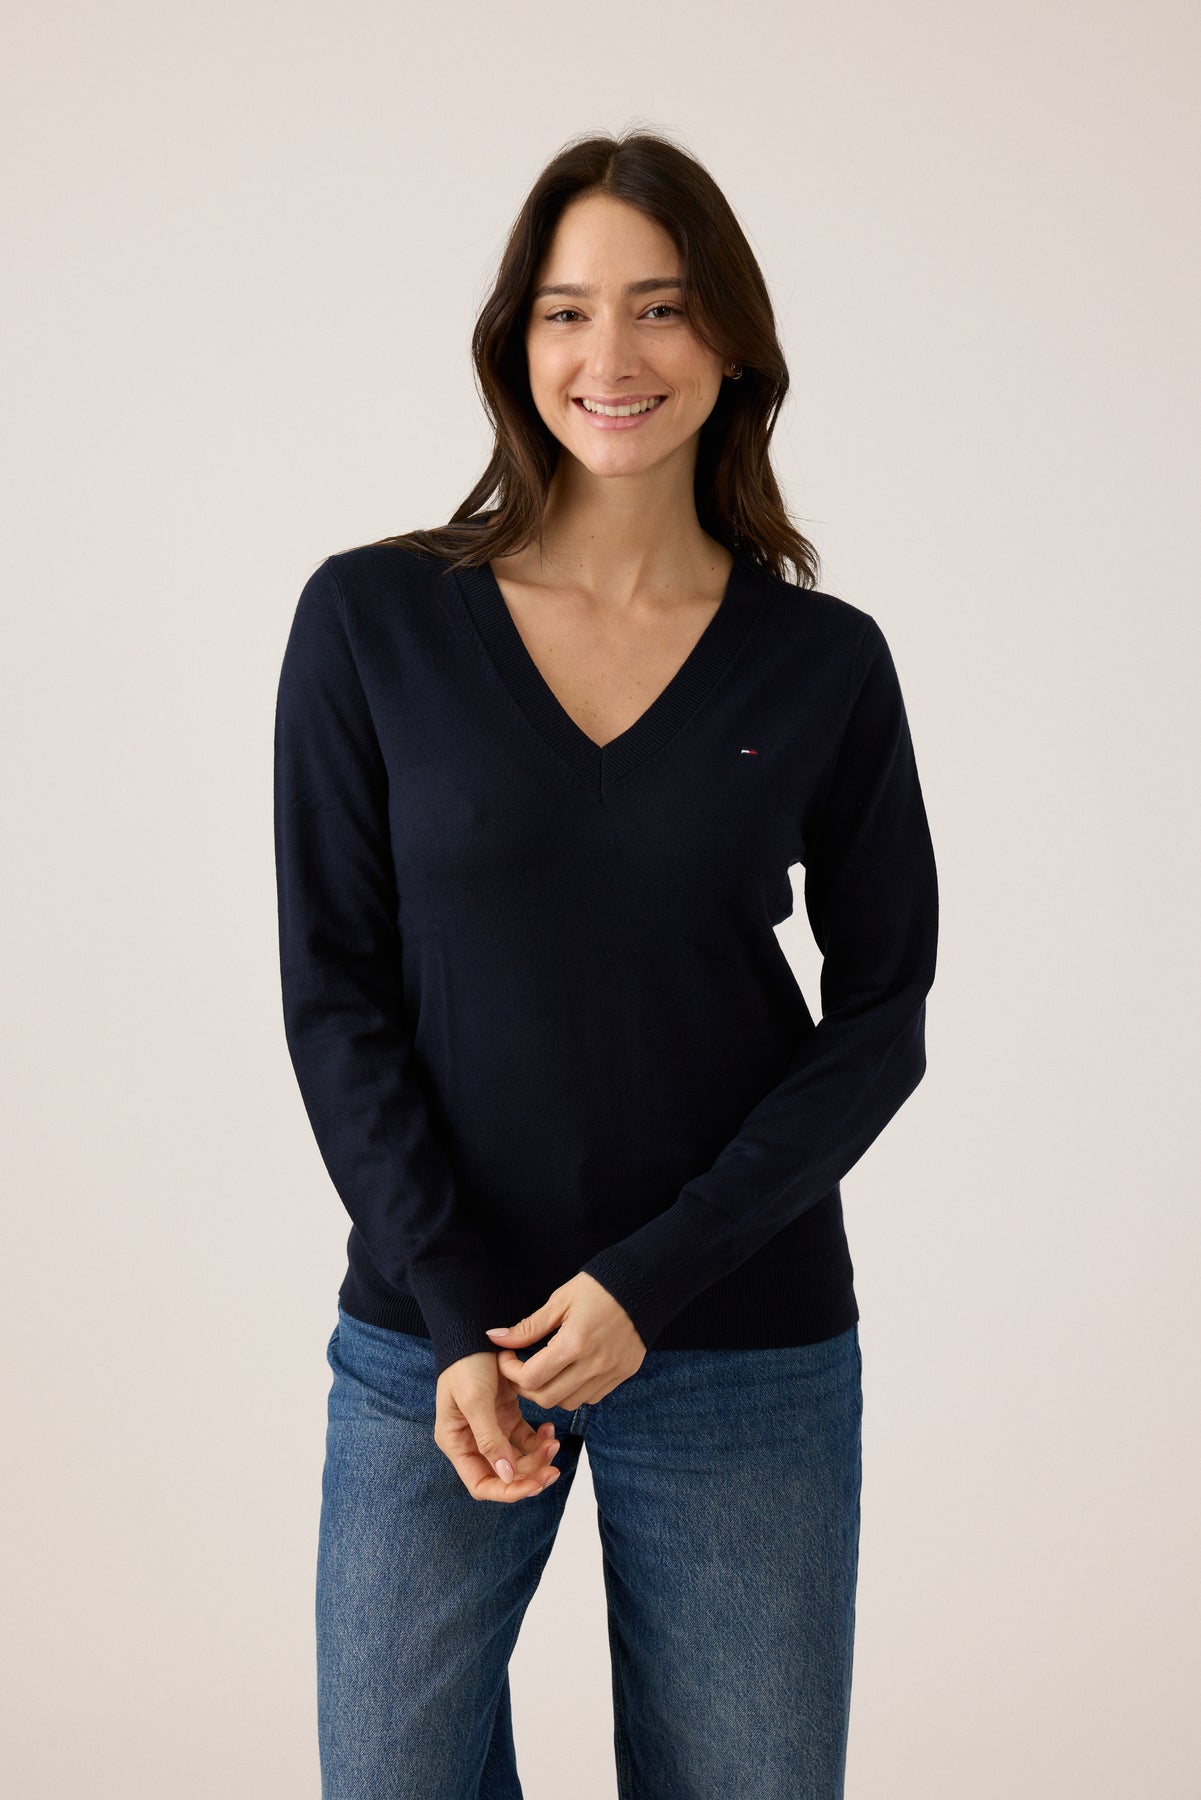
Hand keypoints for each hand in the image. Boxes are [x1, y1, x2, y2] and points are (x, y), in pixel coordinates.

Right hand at [434, 1351, 562, 1503]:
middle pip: (503, 1475)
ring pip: (518, 1459)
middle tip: (553, 1469)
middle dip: (529, 1475)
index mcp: (456, 1442)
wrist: (476, 1329)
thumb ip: (489, 1439)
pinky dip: (538, 1438)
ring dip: (537, 1457)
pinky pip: (525, 1438)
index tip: (534, 1484)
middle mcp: (471, 1440)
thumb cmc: (467, 1363)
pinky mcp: (505, 1414)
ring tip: (554, 1441)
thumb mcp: (475, 1400)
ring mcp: (490, 1428)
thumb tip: (507, 1476)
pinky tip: (549, 1427)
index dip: (508, 1491)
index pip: (481, 1483)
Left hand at [485, 1271, 645, 1409]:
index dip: (511, 1372)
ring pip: (568, 1403)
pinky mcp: (622, 1375)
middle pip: (546, 1399)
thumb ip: (528, 1326)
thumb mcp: (560, 1301)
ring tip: (546, 1369)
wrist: (644, 1285)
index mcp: (574, 1343)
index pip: (531, 1378)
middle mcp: (594, 1365)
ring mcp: (611, 1373)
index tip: (508, 1356)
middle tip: (521, 1368)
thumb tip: (496, 1338)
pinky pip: (591, 1398)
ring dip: (550, 1392)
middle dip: (526, 1388)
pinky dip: (574, 1391)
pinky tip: (571, 1371)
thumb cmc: (599, 1288)